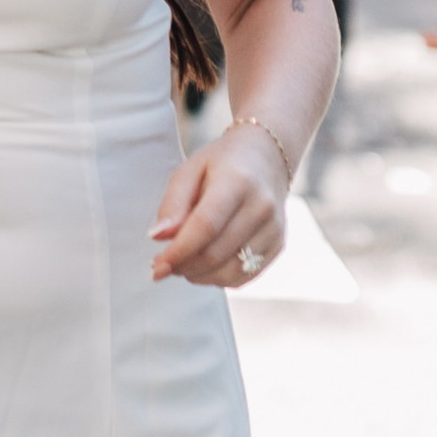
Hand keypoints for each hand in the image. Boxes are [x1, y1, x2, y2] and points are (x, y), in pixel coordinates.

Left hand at [151, 123, 287, 289]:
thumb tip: (158, 237)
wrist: (266, 157)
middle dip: (184, 266)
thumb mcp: (189, 170)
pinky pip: (244, 276)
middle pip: (216, 253)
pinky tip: (205, 266)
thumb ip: (172, 204)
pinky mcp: (279, 245)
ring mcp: (274, 228)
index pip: (206, 226)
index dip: (179, 251)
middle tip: (164, 265)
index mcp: (237, 181)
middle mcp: (261, 207)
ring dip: (199, 276)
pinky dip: (218, 279)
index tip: (157, 266)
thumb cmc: (222, 163)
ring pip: (230, 272)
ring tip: (183, 264)